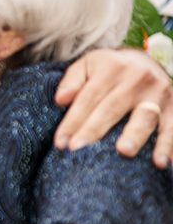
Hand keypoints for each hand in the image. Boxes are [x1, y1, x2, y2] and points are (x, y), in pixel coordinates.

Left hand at [54, 47, 172, 165]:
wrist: (146, 61)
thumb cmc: (109, 69)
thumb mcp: (87, 66)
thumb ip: (72, 81)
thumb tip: (61, 100)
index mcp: (112, 68)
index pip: (89, 97)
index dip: (73, 120)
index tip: (61, 143)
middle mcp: (137, 79)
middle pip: (113, 107)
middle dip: (94, 130)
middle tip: (78, 150)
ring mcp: (159, 93)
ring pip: (145, 116)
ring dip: (135, 135)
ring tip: (124, 152)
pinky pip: (172, 128)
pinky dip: (168, 145)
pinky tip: (162, 163)